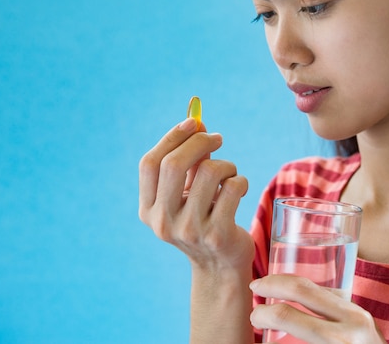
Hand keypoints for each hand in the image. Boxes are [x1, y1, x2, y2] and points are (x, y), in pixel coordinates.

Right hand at [139, 118, 253, 270]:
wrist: (222, 266)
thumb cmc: (205, 219)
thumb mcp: (188, 193)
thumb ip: (188, 161)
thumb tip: (196, 122)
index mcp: (148, 210)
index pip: (150, 163)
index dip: (171, 138)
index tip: (193, 123)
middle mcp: (163, 222)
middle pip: (173, 165)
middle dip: (199, 142)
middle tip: (218, 138)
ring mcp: (189, 230)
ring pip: (209, 172)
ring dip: (226, 165)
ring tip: (230, 174)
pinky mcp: (217, 235)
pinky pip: (232, 187)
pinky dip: (240, 181)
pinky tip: (239, 191)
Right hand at [250, 274, 386, 343]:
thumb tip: (268, 338)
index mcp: (338, 340)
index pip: (289, 316)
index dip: (264, 314)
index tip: (255, 318)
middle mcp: (351, 321)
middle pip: (303, 289)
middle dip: (273, 284)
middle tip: (255, 286)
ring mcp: (359, 313)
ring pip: (318, 285)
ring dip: (290, 282)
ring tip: (271, 285)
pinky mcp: (362, 312)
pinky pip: (330, 293)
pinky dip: (308, 290)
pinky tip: (295, 294)